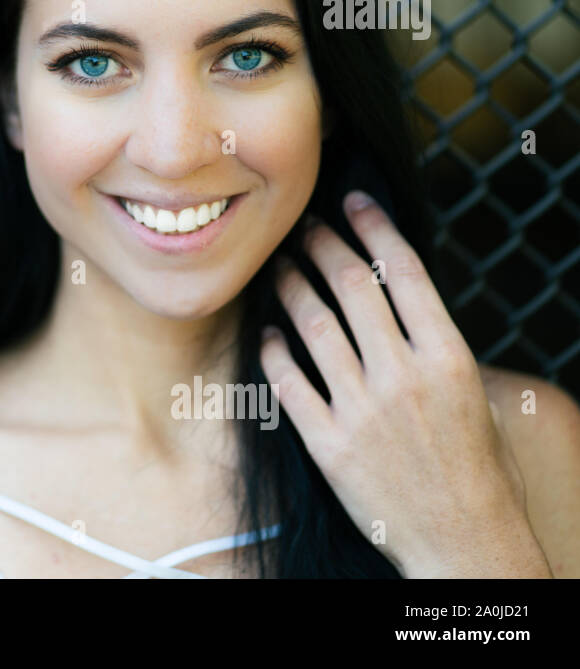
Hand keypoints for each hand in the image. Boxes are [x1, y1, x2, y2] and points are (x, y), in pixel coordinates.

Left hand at [259, 189, 550, 576]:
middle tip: (305, 227)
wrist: (465, 544)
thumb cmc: (479, 471)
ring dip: (292, 288)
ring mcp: (362, 410)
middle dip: (324, 247)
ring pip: (314, 326)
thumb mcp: (476, 398)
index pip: (405, 273)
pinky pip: (289, 383)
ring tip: (280, 267)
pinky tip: (268, 333)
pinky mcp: (329, 444)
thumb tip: (399, 304)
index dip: (375, 228)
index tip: (353, 202)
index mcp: (448, 359)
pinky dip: (275, 352)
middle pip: (353, 289)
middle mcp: (404, 377)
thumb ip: (435, 349)